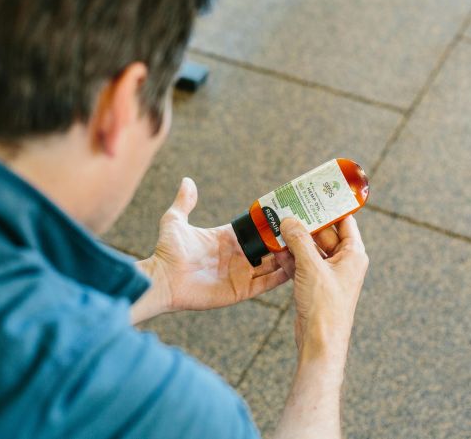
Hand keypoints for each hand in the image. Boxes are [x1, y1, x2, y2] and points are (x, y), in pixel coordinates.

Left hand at [133, 178, 290, 320]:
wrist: (163, 280)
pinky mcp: (242, 290)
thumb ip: (184, 202)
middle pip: (268, 247)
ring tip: (307, 247)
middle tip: (305, 229)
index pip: (255, 229)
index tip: (287, 213)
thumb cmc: (167, 252)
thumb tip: (187, 181)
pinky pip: (267, 283)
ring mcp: (241, 274)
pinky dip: (282, 276)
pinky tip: (298, 267)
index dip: (270, 223)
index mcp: (226, 238)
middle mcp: (237, 256)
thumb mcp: (175, 221)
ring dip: (288, 257)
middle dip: (284, 240)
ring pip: (272, 265)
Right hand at [280, 215, 368, 359]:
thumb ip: (299, 240)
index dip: (331, 208)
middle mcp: (343, 262)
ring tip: (278, 225)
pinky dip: (291, 256)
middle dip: (306, 223)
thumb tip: (289, 220)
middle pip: (324, 234)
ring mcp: (328, 274)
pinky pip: (302, 263)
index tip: (316, 194)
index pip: (345, 222)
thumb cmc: (325, 306)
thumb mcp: (311, 267)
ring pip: (310, 249)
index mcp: (353, 255)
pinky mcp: (314, 285)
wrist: (320, 342)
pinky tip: (276, 248)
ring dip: (295, 240)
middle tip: (288, 208)